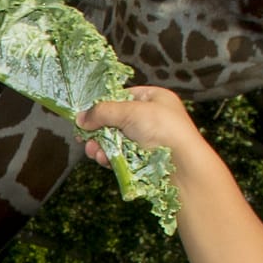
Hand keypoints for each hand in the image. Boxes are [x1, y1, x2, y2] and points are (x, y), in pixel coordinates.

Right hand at [79, 86, 210, 161]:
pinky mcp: (142, 159)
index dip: (103, 104)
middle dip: (98, 129)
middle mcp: (151, 118)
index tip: (85, 113)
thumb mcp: (130, 112)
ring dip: (100, 145)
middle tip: (83, 136)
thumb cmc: (163, 130)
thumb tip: (80, 117)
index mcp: (154, 99)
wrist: (182, 166)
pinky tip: (102, 159)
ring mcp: (146, 140)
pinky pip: (119, 156)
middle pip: (115, 120)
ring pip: (114, 140)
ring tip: (92, 150)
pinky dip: (108, 157)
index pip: (122, 97)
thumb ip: (102, 112)